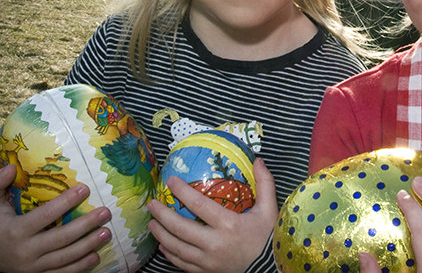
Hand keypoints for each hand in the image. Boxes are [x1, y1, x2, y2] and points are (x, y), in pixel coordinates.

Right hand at [0, 164, 112, 272]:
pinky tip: (95, 256)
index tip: (85, 188)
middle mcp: (25, 251)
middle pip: (61, 238)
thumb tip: (10, 166)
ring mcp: (32, 267)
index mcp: (15, 231)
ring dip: (88, 246)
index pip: (45, 215)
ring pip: (65, 258)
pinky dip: (79, 267)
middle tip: (105, 212)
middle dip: (85, 225)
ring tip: (107, 232)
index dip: (66, 202)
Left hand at [147, 157, 278, 272]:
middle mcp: (215, 244)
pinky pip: (182, 264)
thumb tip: (258, 160)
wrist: (270, 269)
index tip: (171, 181)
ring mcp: (209, 261)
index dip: (182, 191)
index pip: (199, 205)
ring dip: (161, 234)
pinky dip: (170, 254)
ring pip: (177, 247)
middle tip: (151, 204)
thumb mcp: (269, 210)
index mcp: (229, 225)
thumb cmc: (268, 238)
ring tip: (151, 223)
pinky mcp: (207, 272)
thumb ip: (265, 184)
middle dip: (162, 215)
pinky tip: (163, 245)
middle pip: (180, 228)